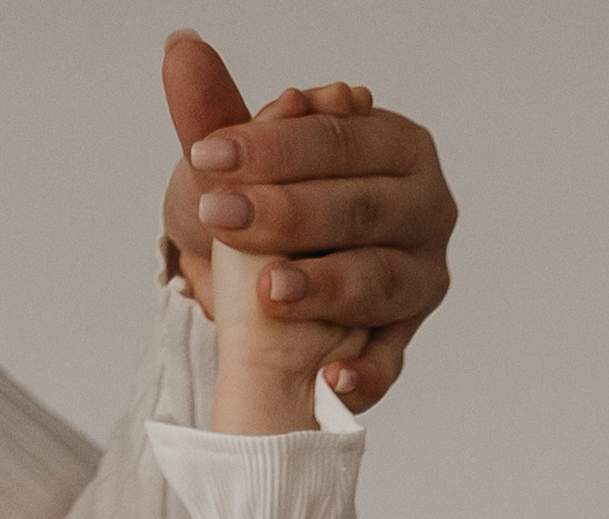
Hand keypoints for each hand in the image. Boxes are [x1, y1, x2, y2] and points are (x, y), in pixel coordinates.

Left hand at [161, 32, 456, 412]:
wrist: (263, 282)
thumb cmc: (266, 205)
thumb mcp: (234, 162)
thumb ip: (214, 113)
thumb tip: (183, 48)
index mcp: (396, 145)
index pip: (342, 140)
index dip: (276, 146)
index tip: (209, 154)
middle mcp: (425, 208)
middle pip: (366, 209)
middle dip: (291, 214)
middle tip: (223, 216)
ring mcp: (421, 276)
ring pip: (383, 282)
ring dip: (326, 288)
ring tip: (270, 292)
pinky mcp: (405, 336)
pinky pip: (391, 359)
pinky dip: (366, 373)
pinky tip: (331, 379)